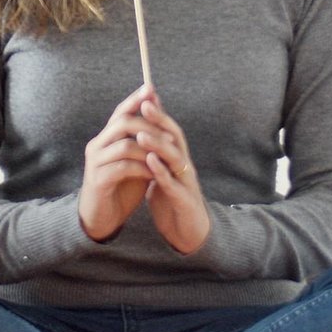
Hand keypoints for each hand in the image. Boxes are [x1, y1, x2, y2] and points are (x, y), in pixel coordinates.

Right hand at [78, 84, 157, 240]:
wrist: (100, 218)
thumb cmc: (120, 187)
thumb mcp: (135, 161)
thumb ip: (144, 142)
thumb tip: (160, 119)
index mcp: (105, 139)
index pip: (119, 112)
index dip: (135, 100)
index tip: (151, 88)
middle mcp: (97, 146)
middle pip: (122, 123)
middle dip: (149, 125)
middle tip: (170, 134)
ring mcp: (95, 163)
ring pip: (124, 145)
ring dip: (148, 149)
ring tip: (167, 154)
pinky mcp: (98, 180)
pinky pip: (122, 167)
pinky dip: (142, 168)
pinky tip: (154, 173)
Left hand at [137, 95, 210, 254]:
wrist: (188, 234)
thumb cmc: (173, 202)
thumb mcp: (161, 175)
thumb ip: (154, 156)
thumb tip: (142, 135)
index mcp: (177, 160)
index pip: (169, 131)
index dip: (158, 115)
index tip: (144, 97)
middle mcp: (184, 166)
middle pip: (175, 138)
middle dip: (160, 121)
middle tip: (145, 104)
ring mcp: (186, 182)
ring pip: (175, 158)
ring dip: (159, 145)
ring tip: (142, 134)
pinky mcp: (185, 201)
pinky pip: (173, 184)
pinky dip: (162, 172)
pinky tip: (151, 162)